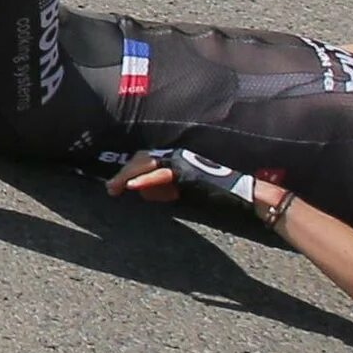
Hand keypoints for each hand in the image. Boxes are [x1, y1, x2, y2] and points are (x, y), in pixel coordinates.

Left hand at [109, 146, 259, 210]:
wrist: (242, 195)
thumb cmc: (214, 195)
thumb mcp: (181, 193)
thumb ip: (162, 190)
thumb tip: (142, 190)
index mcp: (174, 160)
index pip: (144, 162)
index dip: (127, 172)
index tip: (114, 187)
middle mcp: (176, 156)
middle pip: (142, 159)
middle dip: (123, 173)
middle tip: (110, 190)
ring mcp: (182, 161)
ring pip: (148, 163)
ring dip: (128, 176)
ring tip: (116, 187)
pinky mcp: (189, 170)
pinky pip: (162, 173)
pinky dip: (146, 179)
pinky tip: (133, 186)